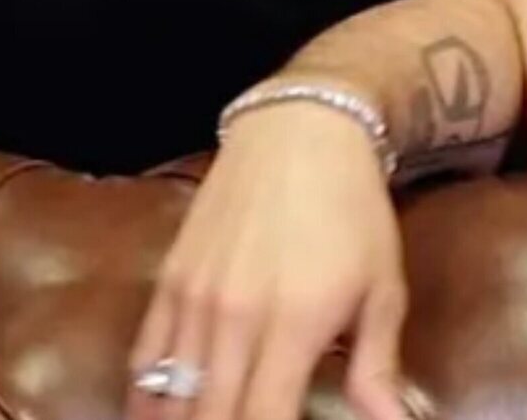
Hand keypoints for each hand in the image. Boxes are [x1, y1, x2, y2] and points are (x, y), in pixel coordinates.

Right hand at [127, 102, 411, 419]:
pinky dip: (149, 398)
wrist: (301, 135)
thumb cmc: (354, 213)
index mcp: (295, 326)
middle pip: (213, 417)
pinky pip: (143, 362)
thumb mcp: (383, 288)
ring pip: (169, 398)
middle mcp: (235, 320)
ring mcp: (194, 301)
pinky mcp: (169, 283)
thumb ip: (377, 367)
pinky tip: (165, 414)